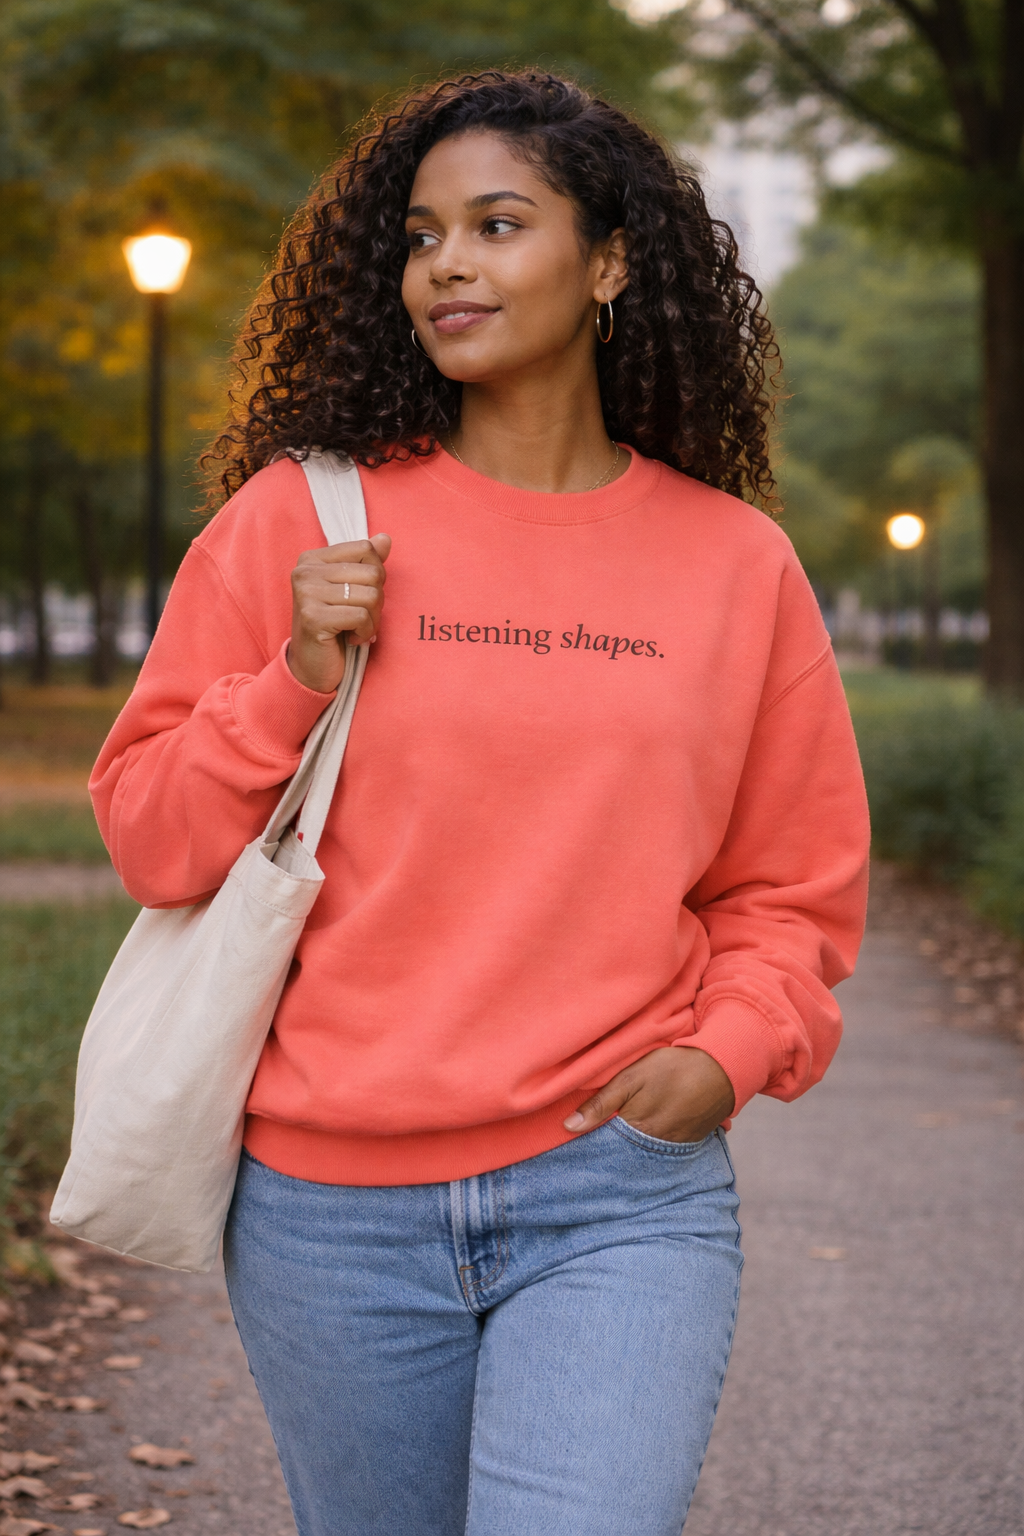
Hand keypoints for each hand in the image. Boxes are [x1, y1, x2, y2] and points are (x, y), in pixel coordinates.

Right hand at [288, 533, 391, 692]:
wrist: (311, 667)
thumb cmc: (333, 627)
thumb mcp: (351, 590)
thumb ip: (366, 563)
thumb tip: (386, 539)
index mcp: (313, 559)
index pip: (365, 549)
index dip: (376, 575)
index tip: (362, 596)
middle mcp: (305, 571)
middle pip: (372, 572)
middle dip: (377, 601)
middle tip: (361, 618)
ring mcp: (306, 593)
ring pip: (371, 595)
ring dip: (373, 620)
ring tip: (357, 629)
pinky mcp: (313, 617)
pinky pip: (361, 616)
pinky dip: (365, 632)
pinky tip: (352, 639)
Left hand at [564, 1047, 734, 1143]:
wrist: (722, 1068)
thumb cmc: (673, 1068)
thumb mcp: (632, 1077)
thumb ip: (601, 1103)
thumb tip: (569, 1127)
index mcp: (636, 1130)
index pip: (604, 1147)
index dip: (590, 1145)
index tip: (574, 1147)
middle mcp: (655, 1146)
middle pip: (624, 1154)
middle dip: (610, 1151)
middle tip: (594, 1147)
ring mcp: (675, 1146)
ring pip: (644, 1154)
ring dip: (632, 1149)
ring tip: (620, 1141)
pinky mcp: (690, 1142)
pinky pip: (665, 1151)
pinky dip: (653, 1146)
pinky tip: (646, 1136)